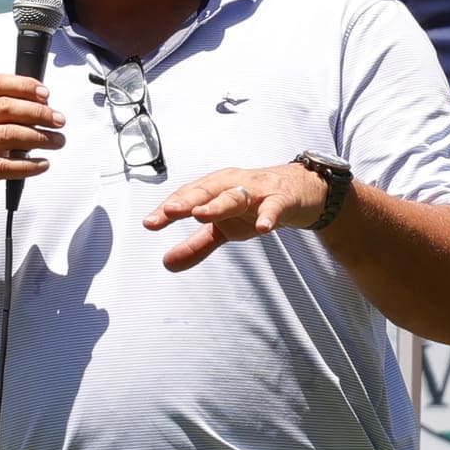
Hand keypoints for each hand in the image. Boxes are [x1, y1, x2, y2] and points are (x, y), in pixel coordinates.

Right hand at [0, 75, 66, 229]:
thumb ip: (2, 114)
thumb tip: (42, 107)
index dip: (23, 85)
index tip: (45, 94)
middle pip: (6, 108)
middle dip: (39, 113)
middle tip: (58, 120)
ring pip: (8, 135)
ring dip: (39, 138)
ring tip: (56, 141)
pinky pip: (5, 165)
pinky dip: (28, 165)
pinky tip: (42, 164)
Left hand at [143, 162, 328, 272]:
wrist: (299, 191)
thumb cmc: (254, 204)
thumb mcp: (223, 228)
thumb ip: (196, 245)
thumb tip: (167, 264)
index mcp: (214, 189)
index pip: (187, 197)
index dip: (168, 209)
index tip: (150, 223)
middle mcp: (232, 185)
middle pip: (205, 191)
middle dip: (186, 201)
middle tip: (169, 212)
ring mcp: (257, 191)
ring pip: (235, 195)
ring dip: (217, 204)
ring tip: (201, 214)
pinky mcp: (281, 199)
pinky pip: (274, 207)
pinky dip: (268, 216)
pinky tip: (262, 227)